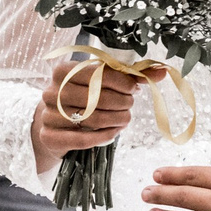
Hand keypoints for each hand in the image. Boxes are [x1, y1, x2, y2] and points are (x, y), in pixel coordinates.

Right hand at [33, 57, 142, 174]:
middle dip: (122, 102)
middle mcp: (52, 92)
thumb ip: (130, 75)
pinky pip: (84, 140)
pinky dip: (105, 136)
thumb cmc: (83, 95)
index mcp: (63, 71)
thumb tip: (162, 71)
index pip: (98, 74)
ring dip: (117, 119)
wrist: (53, 120)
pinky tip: (114, 132)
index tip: (134, 88)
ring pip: (93, 119)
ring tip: (124, 118)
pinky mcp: (50, 137)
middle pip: (98, 98)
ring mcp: (48, 115)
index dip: (123, 82)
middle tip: (130, 104)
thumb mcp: (101, 81)